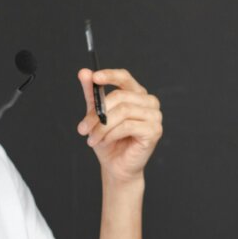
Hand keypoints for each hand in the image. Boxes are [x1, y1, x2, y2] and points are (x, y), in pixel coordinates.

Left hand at [76, 68, 162, 185]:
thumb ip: (92, 94)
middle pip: (120, 96)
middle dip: (97, 113)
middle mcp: (149, 102)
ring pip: (123, 111)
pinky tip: (106, 142)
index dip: (109, 75)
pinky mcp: (155, 130)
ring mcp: (154, 116)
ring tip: (92, 138)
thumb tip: (84, 72)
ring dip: (102, 127)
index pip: (124, 77)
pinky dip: (112, 134)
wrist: (116, 166)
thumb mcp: (96, 115)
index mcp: (136, 94)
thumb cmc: (108, 140)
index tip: (94, 77)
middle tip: (83, 127)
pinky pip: (128, 126)